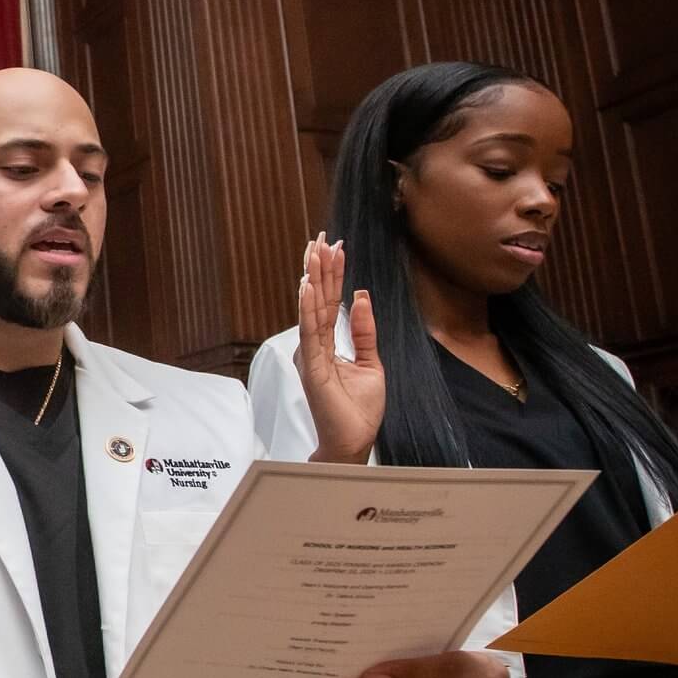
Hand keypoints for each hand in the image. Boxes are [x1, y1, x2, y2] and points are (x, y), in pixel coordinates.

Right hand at [296, 232, 381, 464]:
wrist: (354, 440)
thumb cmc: (358, 408)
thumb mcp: (370, 363)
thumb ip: (364, 332)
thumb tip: (363, 297)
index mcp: (326, 345)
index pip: (329, 303)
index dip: (332, 275)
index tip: (335, 247)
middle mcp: (314, 346)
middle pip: (318, 300)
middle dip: (319, 268)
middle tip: (321, 237)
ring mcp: (310, 355)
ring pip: (312, 310)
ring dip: (313, 279)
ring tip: (315, 252)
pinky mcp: (312, 368)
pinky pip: (310, 333)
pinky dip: (308, 308)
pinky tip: (308, 286)